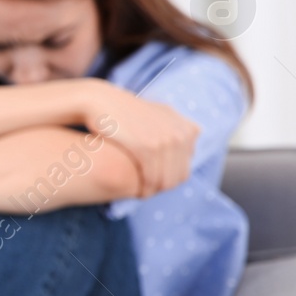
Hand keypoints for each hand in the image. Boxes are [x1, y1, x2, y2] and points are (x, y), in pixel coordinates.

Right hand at [81, 82, 198, 196]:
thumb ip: (176, 126)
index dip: (169, 179)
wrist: (101, 101)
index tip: (154, 183)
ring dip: (154, 191)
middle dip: (162, 187)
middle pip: (178, 176)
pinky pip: (152, 178)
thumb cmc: (127, 112)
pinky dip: (145, 189)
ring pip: (166, 180)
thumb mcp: (158, 114)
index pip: (185, 168)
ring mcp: (165, 140)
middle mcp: (181, 134)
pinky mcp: (148, 147)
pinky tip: (138, 192)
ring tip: (141, 193)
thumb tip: (194, 133)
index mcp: (188, 129)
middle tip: (146, 191)